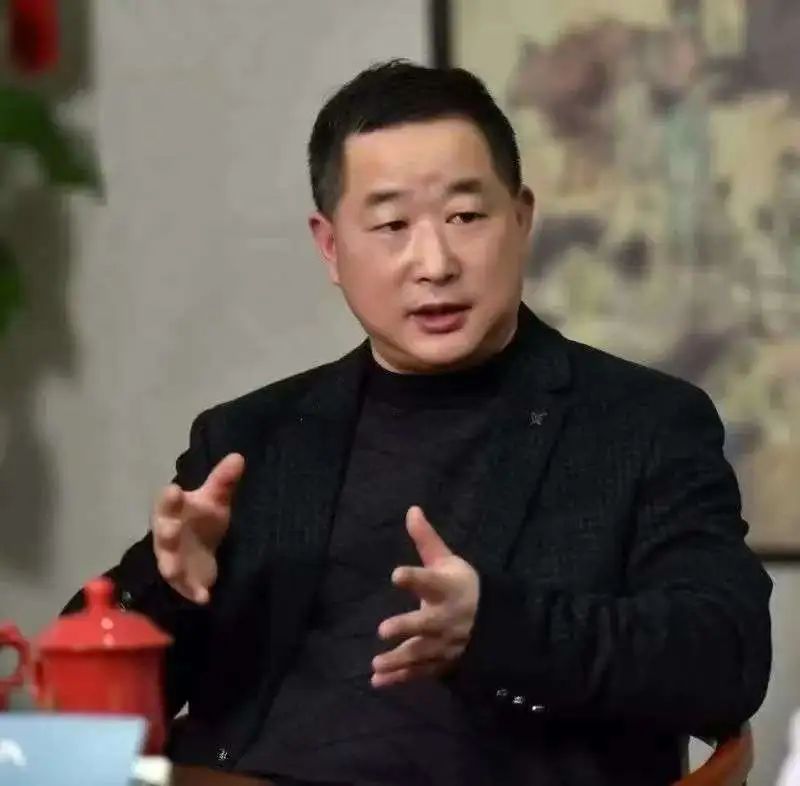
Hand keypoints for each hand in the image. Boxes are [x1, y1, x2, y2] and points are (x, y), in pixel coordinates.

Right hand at [152, 452, 244, 603]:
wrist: (199, 551)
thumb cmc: (201, 519)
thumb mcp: (214, 500)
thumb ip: (223, 481)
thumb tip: (238, 456)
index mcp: (173, 511)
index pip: (167, 502)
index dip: (169, 498)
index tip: (174, 491)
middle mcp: (168, 535)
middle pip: (163, 533)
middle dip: (165, 532)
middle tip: (170, 529)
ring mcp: (173, 559)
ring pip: (168, 563)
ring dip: (171, 566)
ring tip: (173, 571)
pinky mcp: (184, 581)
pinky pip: (187, 588)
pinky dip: (194, 592)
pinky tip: (205, 597)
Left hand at [372, 506, 479, 687]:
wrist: (492, 621)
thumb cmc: (461, 585)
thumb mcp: (447, 560)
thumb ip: (426, 540)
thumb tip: (411, 509)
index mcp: (446, 588)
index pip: (430, 581)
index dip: (414, 578)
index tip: (396, 575)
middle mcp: (445, 617)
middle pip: (426, 623)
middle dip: (407, 627)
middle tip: (383, 630)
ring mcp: (443, 643)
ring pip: (421, 653)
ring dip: (398, 659)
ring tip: (376, 664)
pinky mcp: (440, 661)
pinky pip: (419, 672)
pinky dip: (400, 678)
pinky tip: (377, 681)